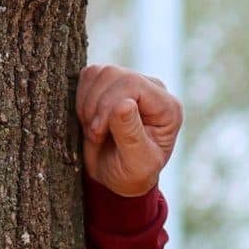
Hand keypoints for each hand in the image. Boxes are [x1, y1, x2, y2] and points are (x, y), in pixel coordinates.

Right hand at [78, 64, 182, 196]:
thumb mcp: (136, 165)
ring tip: (94, 130)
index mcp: (168, 108)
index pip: (133, 84)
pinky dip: (80, 98)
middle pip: (113, 74)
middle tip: (94, 135)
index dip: (107, 105)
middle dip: (96, 106)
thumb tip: (125, 104)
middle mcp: (153, 89)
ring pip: (99, 72)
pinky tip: (89, 120)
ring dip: (86, 104)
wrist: (115, 175)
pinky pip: (88, 75)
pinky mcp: (112, 82)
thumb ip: (131, 136)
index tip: (97, 132)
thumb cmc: (130, 174)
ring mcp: (132, 82)